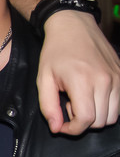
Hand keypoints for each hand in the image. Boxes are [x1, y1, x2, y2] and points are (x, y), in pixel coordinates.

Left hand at [38, 11, 119, 133]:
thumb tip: (57, 128)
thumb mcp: (43, 79)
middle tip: (68, 106)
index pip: (86, 120)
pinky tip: (91, 94)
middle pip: (101, 121)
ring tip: (81, 100)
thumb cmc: (55, 52)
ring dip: (96, 116)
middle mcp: (105, 81)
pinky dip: (106, 107)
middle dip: (82, 121)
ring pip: (113, 116)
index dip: (73, 129)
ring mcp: (117, 78)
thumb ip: (48, 106)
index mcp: (83, 81)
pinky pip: (119, 104)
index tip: (62, 125)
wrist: (74, 26)